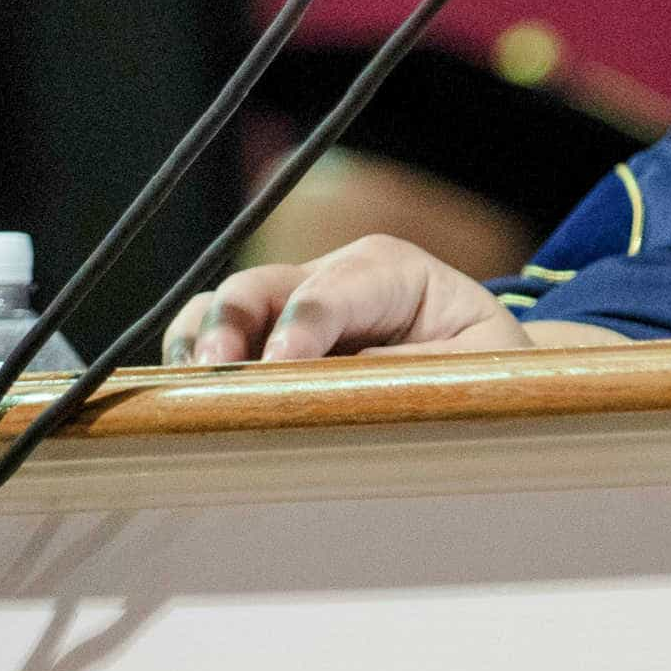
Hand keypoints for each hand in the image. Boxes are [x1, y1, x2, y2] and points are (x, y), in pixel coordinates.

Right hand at [163, 234, 537, 363]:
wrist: (483, 373)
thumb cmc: (487, 367)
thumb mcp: (479, 367)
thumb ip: (413, 369)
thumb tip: (345, 378)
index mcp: (392, 270)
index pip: (337, 288)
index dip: (305, 323)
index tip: (282, 365)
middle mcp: (331, 276)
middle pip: (263, 285)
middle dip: (233, 324)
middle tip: (216, 372)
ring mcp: (290, 304)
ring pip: (222, 307)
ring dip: (198, 342)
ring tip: (188, 386)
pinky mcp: (264, 339)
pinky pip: (209, 339)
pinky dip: (191, 364)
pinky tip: (184, 400)